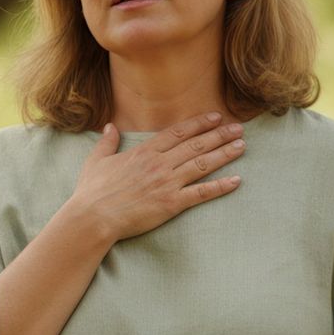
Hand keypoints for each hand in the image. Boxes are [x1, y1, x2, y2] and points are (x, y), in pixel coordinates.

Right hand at [70, 111, 245, 241]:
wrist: (94, 216)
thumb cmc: (92, 191)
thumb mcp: (96, 161)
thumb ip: (107, 142)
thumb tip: (110, 127)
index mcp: (144, 151)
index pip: (177, 133)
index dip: (199, 123)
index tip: (215, 117)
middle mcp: (160, 163)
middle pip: (196, 144)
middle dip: (219, 135)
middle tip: (238, 128)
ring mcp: (167, 183)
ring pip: (202, 164)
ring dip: (224, 154)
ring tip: (241, 146)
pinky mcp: (171, 203)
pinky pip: (201, 193)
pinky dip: (220, 186)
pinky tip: (236, 181)